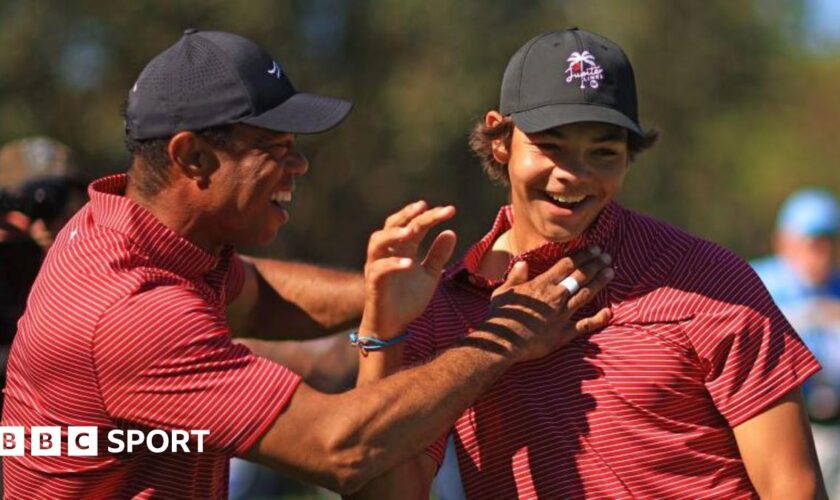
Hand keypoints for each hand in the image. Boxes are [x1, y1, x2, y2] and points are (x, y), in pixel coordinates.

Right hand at [359, 201, 456, 338]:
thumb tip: (451, 232)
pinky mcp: (373, 283)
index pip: (414, 224)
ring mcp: (378, 266)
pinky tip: (408, 263)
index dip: (430, 216)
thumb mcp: (430, 276)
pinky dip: (392, 264)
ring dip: (393, 234)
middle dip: (408, 214)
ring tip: (411, 230)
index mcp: (402, 249)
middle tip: (425, 206)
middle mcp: (388, 253)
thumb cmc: (408, 300)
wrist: (394, 326)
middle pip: (393, 224)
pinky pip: (379, 269)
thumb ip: (438, 255)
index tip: (450, 210)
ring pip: (377, 241)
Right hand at [470, 247, 613, 362]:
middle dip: (595, 264)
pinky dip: (598, 319)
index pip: (567, 265)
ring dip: (599, 282)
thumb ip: (516, 276)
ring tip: (610, 272)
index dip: (583, 255)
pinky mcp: (564, 333)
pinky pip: (585, 325)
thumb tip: (523, 263)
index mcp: (541, 284)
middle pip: (580, 276)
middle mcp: (555, 296)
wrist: (503, 341)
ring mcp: (562, 315)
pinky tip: (609, 312)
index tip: (594, 248)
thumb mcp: (503, 291)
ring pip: (585, 294)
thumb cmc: (501, 316)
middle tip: (606, 257)